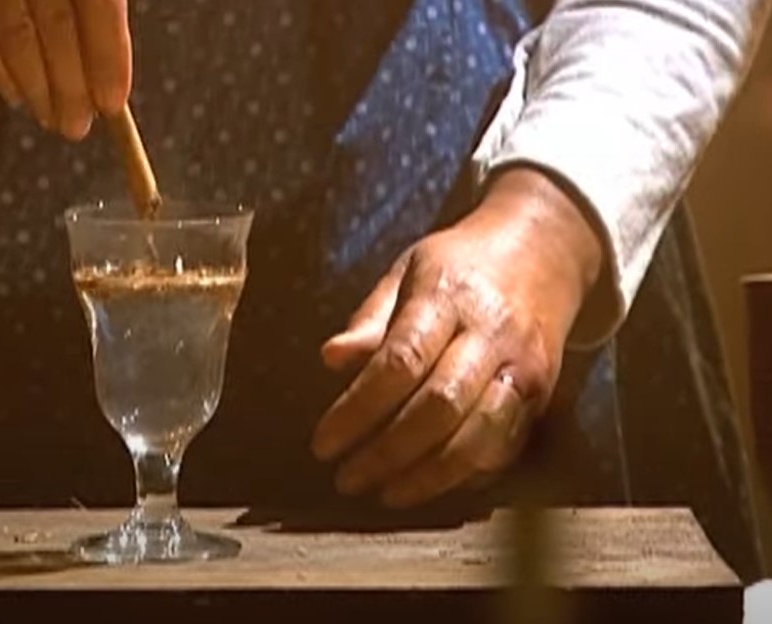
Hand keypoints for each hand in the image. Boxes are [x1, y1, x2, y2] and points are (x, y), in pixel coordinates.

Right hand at [0, 0, 130, 138]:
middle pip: (55, 25)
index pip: (99, 6)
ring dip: (34, 84)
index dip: (107, 58)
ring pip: (12, 31)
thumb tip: (105, 64)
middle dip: (70, 85)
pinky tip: (12, 94)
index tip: (112, 103)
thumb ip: (99, 5)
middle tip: (77, 127)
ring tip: (51, 119)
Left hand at [311, 168, 604, 507]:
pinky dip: (466, 474)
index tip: (323, 443)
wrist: (546, 250)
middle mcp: (493, 335)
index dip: (357, 410)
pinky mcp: (543, 396)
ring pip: (479, 436)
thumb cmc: (459, 265)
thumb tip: (330, 358)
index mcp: (449, 296)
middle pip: (440, 406)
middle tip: (346, 479)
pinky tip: (428, 483)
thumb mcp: (407, 271)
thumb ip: (371, 319)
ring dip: (428, 476)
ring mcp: (524, 368)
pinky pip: (505, 447)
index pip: (400, 362)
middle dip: (388, 452)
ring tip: (385, 493)